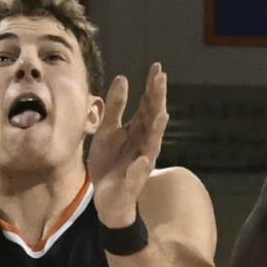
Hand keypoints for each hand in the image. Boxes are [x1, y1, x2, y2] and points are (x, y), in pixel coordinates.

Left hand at [88, 63, 169, 228]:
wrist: (105, 198)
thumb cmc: (110, 163)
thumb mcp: (107, 131)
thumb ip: (115, 107)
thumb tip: (123, 77)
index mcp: (138, 130)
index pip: (148, 105)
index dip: (153, 87)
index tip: (157, 67)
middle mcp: (145, 144)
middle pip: (153, 119)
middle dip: (158, 100)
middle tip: (161, 79)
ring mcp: (141, 164)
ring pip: (152, 146)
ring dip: (156, 131)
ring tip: (161, 115)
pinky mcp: (131, 184)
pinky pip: (137, 176)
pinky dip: (140, 169)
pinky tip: (142, 160)